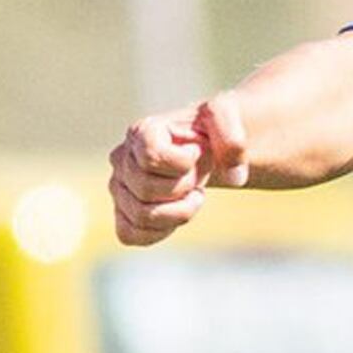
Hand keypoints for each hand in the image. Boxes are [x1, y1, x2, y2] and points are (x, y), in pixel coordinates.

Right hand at [108, 94, 249, 246]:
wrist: (203, 150)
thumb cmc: (209, 133)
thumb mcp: (226, 118)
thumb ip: (232, 138)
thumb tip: (234, 178)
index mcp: (140, 132)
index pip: (151, 157)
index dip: (182, 163)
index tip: (197, 152)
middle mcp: (121, 159)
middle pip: (147, 189)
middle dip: (184, 187)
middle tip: (197, 174)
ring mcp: (118, 189)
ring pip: (141, 216)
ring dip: (179, 212)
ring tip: (192, 194)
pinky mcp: (123, 214)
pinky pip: (130, 234)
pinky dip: (160, 231)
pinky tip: (177, 212)